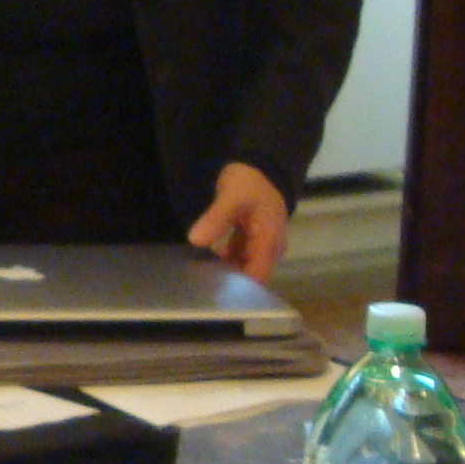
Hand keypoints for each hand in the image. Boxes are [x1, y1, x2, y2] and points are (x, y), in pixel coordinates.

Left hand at [185, 162, 289, 281]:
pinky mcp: (251, 240)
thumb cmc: (249, 183)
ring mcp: (261, 245)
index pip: (257, 276)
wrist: (260, 167)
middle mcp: (269, 249)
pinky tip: (204, 264)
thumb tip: (195, 241)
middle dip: (229, 285)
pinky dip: (224, 261)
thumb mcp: (231, 198)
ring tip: (198, 280)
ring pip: (243, 267)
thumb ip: (216, 220)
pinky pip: (238, 257)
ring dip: (225, 273)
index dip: (239, 290)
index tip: (214, 296)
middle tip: (199, 289)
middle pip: (251, 276)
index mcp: (269, 243)